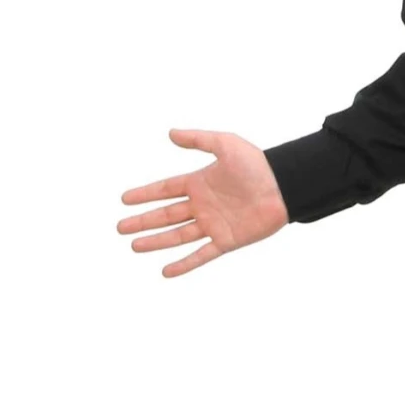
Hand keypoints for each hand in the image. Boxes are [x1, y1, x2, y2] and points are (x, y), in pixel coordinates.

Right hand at [118, 128, 288, 277]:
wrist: (284, 186)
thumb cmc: (258, 164)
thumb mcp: (225, 144)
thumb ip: (198, 140)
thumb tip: (170, 133)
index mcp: (200, 183)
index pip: (165, 190)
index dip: (145, 194)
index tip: (124, 199)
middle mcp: (203, 205)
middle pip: (166, 215)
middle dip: (143, 221)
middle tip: (120, 227)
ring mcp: (213, 224)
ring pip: (177, 236)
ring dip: (156, 241)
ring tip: (133, 246)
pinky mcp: (226, 240)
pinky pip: (201, 255)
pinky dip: (184, 264)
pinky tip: (166, 271)